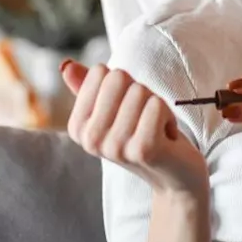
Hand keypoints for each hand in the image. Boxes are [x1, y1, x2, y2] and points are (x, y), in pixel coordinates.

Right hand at [61, 60, 208, 196]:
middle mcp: (91, 139)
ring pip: (139, 91)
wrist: (174, 176)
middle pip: (118, 78)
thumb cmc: (144, 133)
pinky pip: (156, 105)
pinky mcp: (143, 149)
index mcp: (78, 127)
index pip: (99, 72)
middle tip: (144, 119)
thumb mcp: (114, 109)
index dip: (122, 84)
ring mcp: (115, 147)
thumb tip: (67, 65)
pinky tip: (166, 136)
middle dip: (140, 92)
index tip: (128, 110)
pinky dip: (168, 115)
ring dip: (156, 106)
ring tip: (155, 128)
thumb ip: (90, 87)